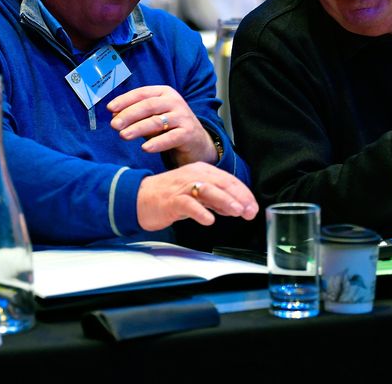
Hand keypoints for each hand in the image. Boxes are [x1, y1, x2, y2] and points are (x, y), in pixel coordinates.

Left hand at [108, 85, 217, 165]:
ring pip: (157, 121)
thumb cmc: (169, 129)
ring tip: (124, 136)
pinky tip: (145, 148)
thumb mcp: (152, 119)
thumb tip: (114, 116)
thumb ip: (136, 117)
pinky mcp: (189, 134)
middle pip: (148, 105)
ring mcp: (183, 117)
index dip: (125, 100)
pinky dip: (157, 143)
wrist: (197, 143)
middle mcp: (175, 102)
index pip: (142, 93)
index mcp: (164, 93)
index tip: (110, 109)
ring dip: (138, 128)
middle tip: (114, 125)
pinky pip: (171, 137)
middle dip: (129, 115)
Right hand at [136, 162, 258, 230]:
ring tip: (236, 211)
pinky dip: (200, 211)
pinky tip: (209, 220)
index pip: (228, 180)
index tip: (253, 207)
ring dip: (224, 200)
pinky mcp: (171, 200)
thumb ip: (216, 199)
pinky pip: (188, 204)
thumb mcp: (196, 194)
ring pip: (207, 190)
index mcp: (201, 171)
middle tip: (249, 211)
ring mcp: (182, 187)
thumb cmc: (168, 196)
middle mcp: (193, 175)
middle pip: (221, 183)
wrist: (138, 197)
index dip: (243, 194)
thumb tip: (237, 207)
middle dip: (239, 197)